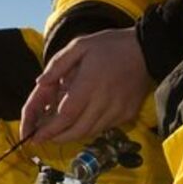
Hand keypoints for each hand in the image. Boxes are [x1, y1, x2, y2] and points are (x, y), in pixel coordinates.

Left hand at [20, 27, 151, 145]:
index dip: (50, 129)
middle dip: (58, 138)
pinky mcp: (128, 114)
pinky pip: (104, 128)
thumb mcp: (79, 46)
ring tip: (59, 132)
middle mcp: (105, 100)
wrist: (146, 49)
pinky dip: (89, 128)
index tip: (36, 135)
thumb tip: (40, 83)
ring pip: (91, 132)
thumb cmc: (110, 45)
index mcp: (90, 83)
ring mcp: (118, 110)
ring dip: (72, 135)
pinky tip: (81, 121)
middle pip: (77, 130)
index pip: (67, 115)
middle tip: (44, 137)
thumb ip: (57, 64)